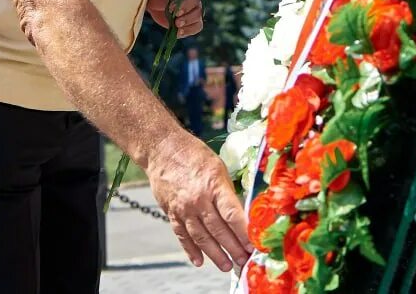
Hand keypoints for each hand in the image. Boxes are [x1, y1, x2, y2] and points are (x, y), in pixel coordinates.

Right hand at [146, 131, 250, 271]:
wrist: (162, 150)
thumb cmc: (194, 155)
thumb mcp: (218, 167)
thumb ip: (227, 192)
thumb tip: (240, 213)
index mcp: (213, 185)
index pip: (232, 214)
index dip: (243, 232)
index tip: (253, 245)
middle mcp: (198, 200)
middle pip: (218, 230)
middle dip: (233, 248)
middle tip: (243, 261)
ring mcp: (184, 208)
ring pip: (201, 237)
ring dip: (215, 254)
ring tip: (226, 266)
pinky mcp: (171, 213)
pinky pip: (182, 235)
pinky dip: (191, 250)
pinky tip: (199, 261)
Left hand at [147, 0, 203, 37]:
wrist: (154, 1)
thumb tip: (175, 7)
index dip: (186, 5)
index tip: (171, 8)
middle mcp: (195, 4)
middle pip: (198, 13)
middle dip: (187, 18)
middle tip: (177, 22)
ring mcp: (192, 15)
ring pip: (197, 23)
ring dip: (188, 27)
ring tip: (177, 27)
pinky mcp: (188, 25)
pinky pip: (193, 30)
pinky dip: (186, 32)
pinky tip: (177, 33)